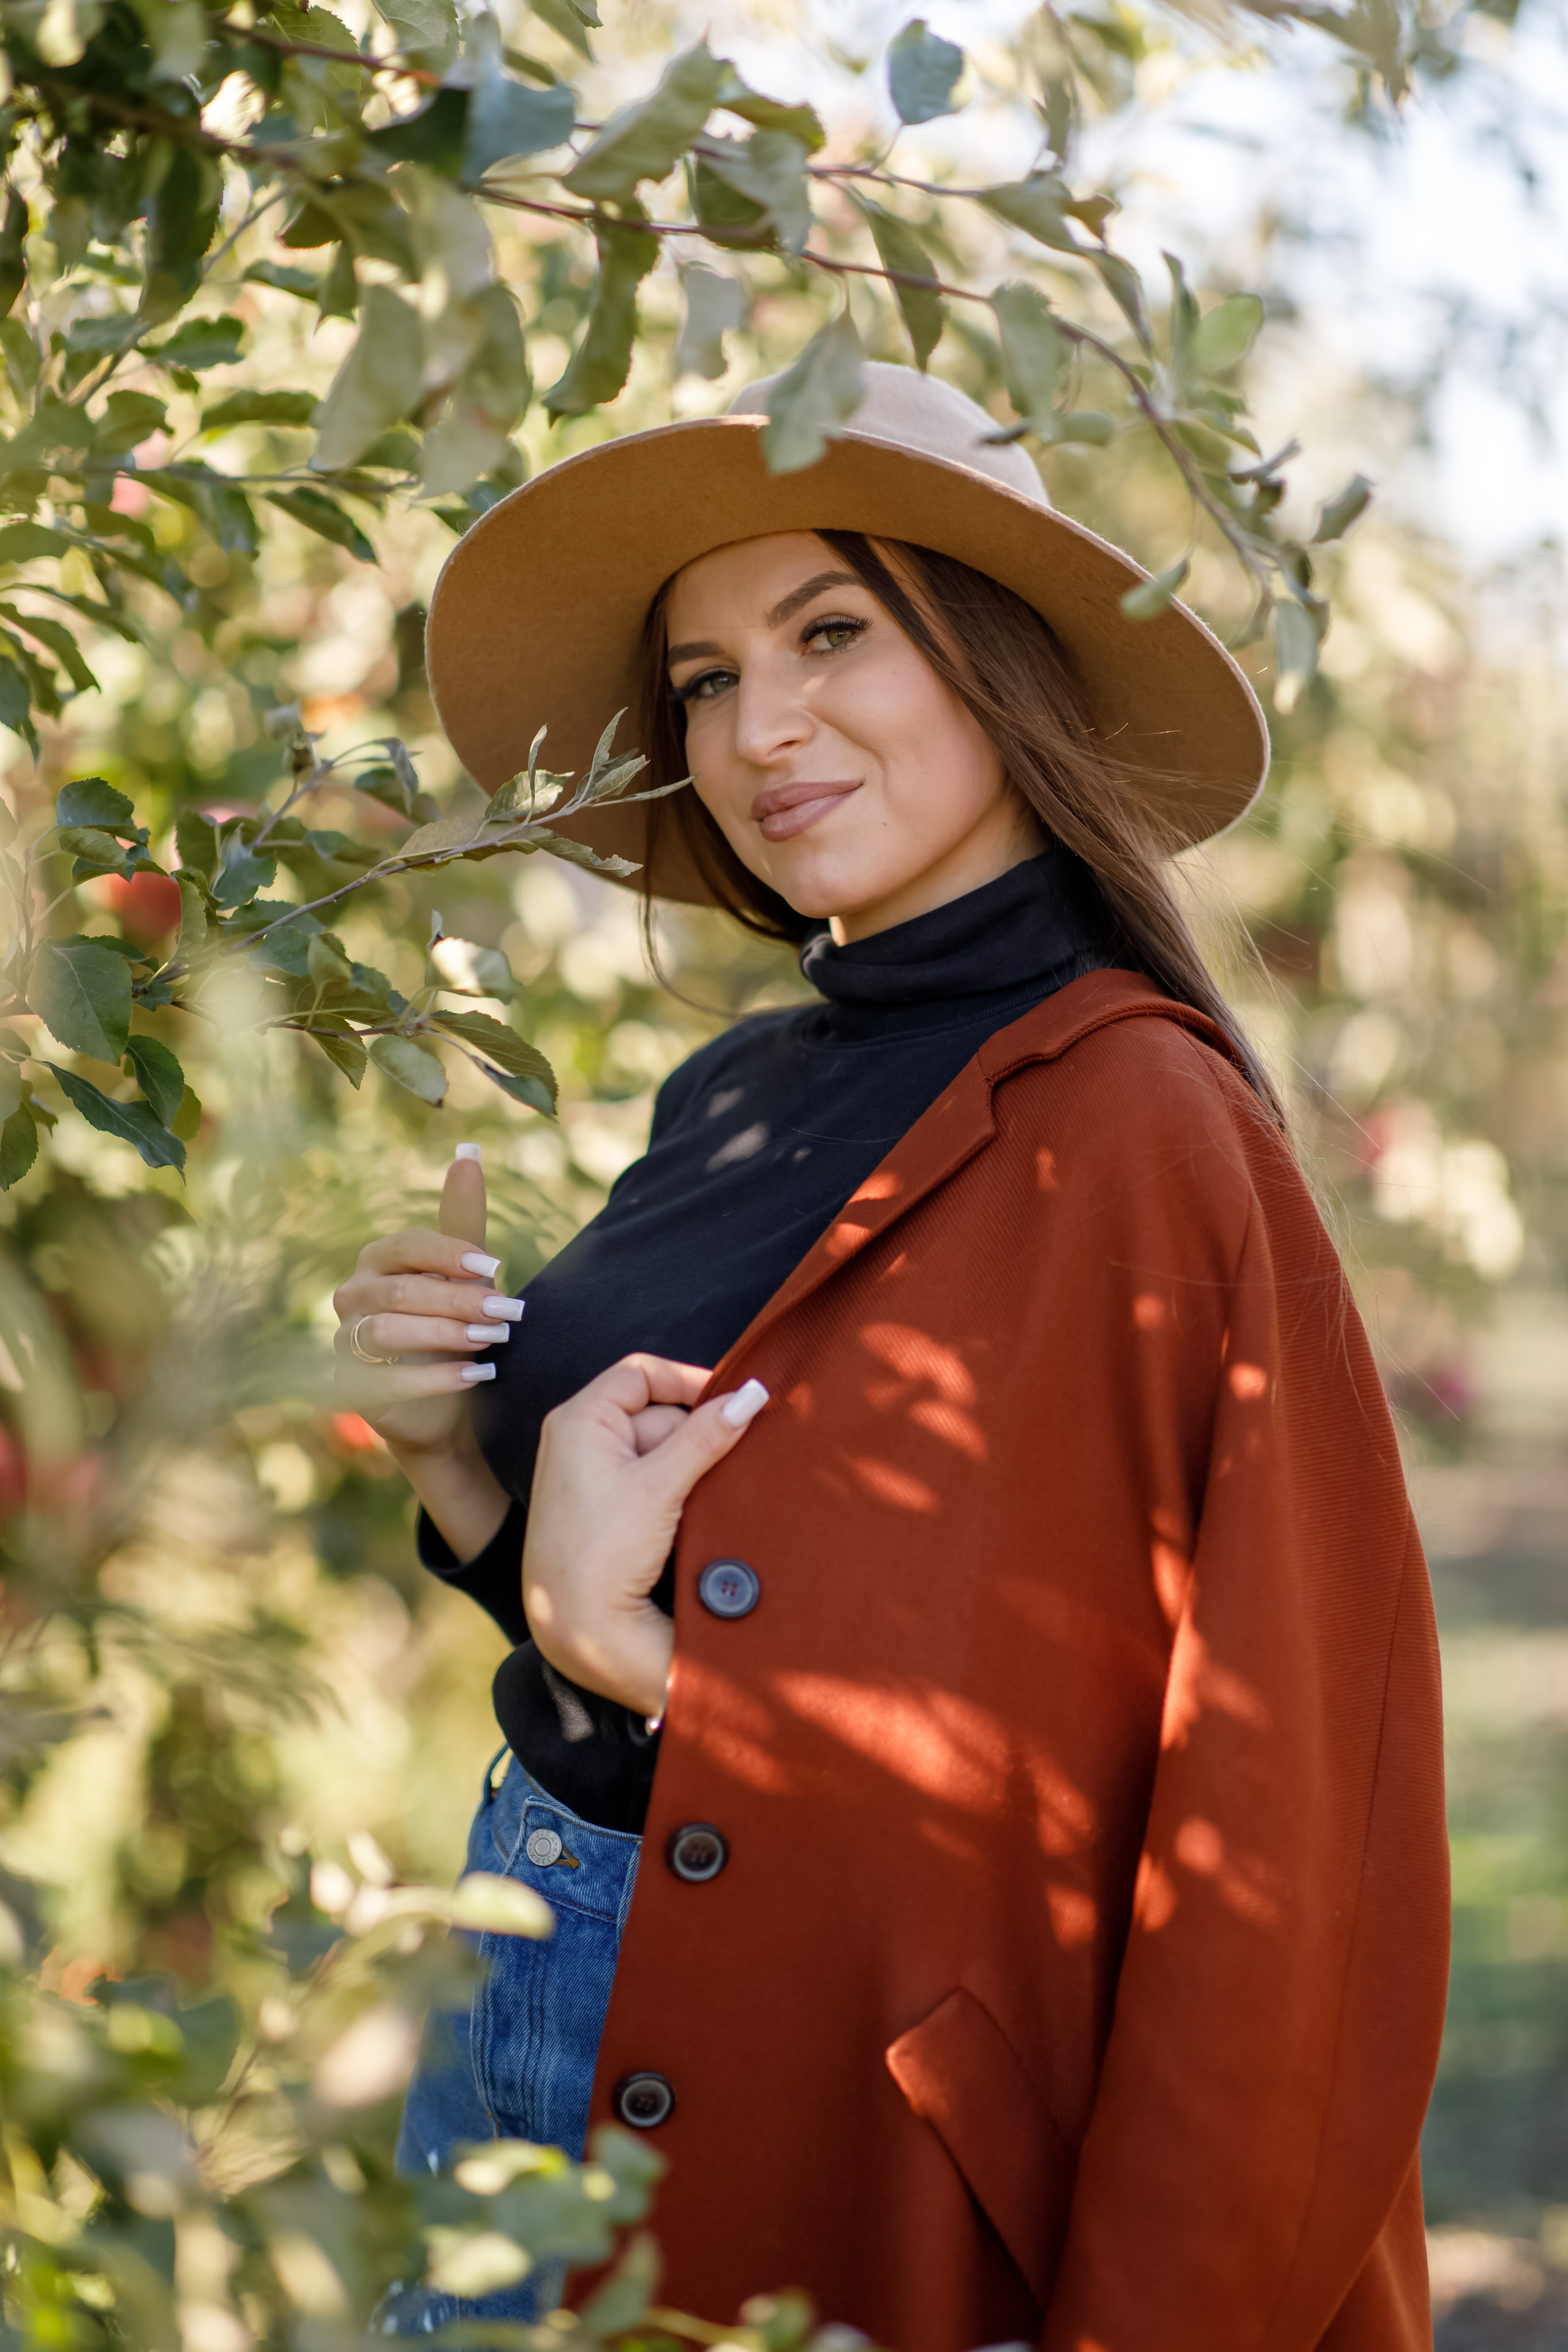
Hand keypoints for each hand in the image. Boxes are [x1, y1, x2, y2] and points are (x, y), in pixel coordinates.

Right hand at [332, 1144, 514, 1558]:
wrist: (447, 1398)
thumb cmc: (454, 1323)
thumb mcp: (465, 1272)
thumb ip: (463, 1218)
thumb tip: (469, 1153)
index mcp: (380, 1259)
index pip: (407, 1245)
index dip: (449, 1254)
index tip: (494, 1270)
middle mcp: (353, 1293)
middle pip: (401, 1291)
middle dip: (458, 1303)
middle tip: (507, 1315)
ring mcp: (345, 1339)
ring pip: (386, 1331)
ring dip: (444, 1337)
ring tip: (492, 1345)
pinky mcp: (348, 1385)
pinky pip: (381, 1380)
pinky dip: (431, 1380)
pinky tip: (474, 1379)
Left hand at [523, 1354, 768, 1718]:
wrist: (576, 1627)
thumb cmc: (602, 1551)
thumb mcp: (661, 1485)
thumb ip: (706, 1435)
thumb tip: (751, 1394)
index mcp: (579, 1419)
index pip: (642, 1373)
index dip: (689, 1381)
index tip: (732, 1402)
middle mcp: (577, 1439)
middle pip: (655, 1413)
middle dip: (695, 1434)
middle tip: (729, 1462)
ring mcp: (588, 1473)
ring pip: (658, 1448)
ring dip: (690, 1465)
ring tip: (707, 1493)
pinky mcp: (602, 1505)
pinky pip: (649, 1478)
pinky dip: (675, 1487)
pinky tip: (691, 1510)